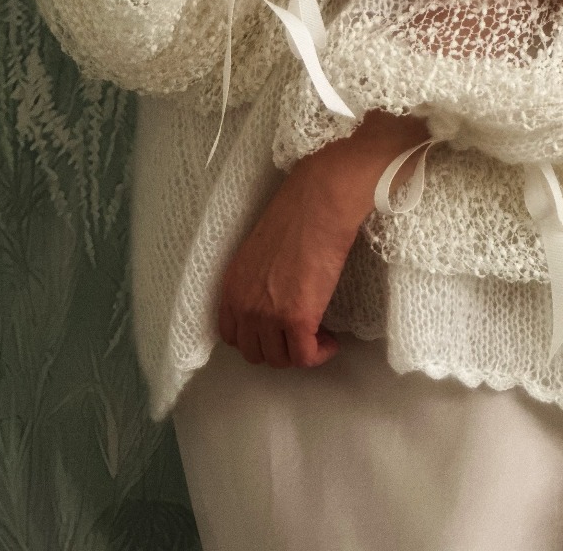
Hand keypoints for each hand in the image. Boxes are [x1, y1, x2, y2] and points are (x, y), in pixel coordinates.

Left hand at [218, 110, 430, 368]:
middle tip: (301, 332)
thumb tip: (274, 293)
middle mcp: (243, 304)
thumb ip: (257, 278)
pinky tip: (331, 340)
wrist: (319, 202)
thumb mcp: (260, 250)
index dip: (257, 337)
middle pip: (255, 352)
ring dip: (300, 352)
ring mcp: (268, 314)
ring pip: (280, 359)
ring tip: (319, 334)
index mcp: (231, 285)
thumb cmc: (295, 214)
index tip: (277, 329)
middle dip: (279, 347)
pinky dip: (319, 354)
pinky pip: (304, 357)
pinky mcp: (298, 318)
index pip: (231, 335)